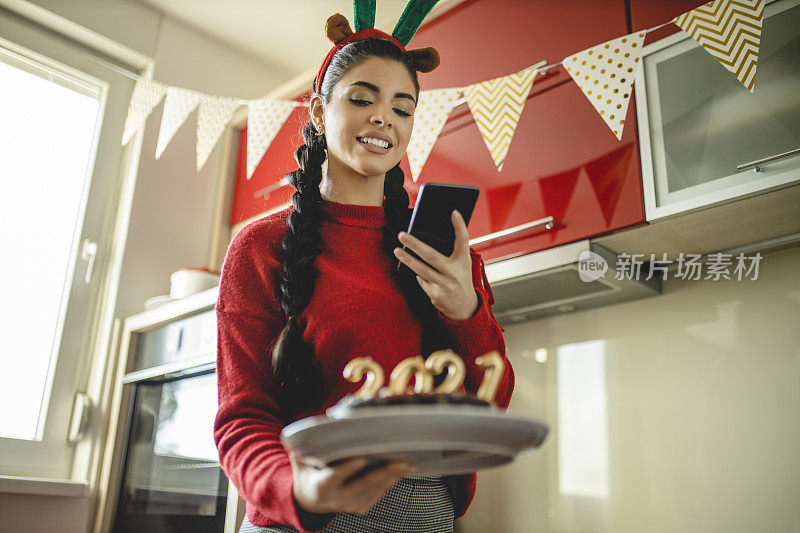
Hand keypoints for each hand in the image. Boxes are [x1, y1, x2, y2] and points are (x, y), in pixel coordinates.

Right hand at [291, 453, 415, 515]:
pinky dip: (391, 482)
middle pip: (362, 486)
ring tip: (408, 464)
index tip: (361, 459)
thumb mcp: (302, 456)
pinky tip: (401, 471)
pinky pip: (378, 495)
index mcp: (320, 486)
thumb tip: (326, 420)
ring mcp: (350, 505)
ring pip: (374, 492)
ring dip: (393, 478)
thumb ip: (309, 442)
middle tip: (402, 462)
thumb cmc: (308, 471)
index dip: (347, 469)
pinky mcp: (360, 507)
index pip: (334, 477)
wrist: (309, 499)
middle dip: (384, 473)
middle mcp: (336, 499)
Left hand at [394, 210, 478, 321]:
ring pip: (421, 270)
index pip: (463, 240)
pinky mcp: (436, 295)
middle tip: (402, 235)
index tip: (453, 212)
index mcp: (464, 261)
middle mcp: (455, 273)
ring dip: (407, 259)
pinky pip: (421, 281)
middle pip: (431, 256)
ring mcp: (444, 285)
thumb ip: (454, 250)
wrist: (465, 307)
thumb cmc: (461, 279)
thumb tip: (433, 233)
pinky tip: (419, 272)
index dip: (460, 226)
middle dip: (415, 244)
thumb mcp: (463, 263)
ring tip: (397, 250)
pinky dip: (419, 275)